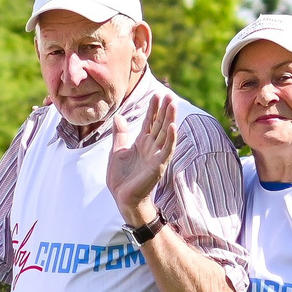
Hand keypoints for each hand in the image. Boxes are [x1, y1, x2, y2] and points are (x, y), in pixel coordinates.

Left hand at [105, 93, 175, 225]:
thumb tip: (118, 116)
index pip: (149, 122)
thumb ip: (120, 134)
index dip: (153, 109)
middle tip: (169, 94)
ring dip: (170, 119)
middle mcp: (151, 147)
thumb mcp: (117, 151)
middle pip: (159, 124)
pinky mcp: (158, 166)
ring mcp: (156, 156)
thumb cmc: (121, 178)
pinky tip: (173, 126)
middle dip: (164, 110)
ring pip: (165, 134)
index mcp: (141, 143)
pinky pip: (166, 150)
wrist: (123, 198)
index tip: (156, 94)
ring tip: (173, 104)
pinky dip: (171, 139)